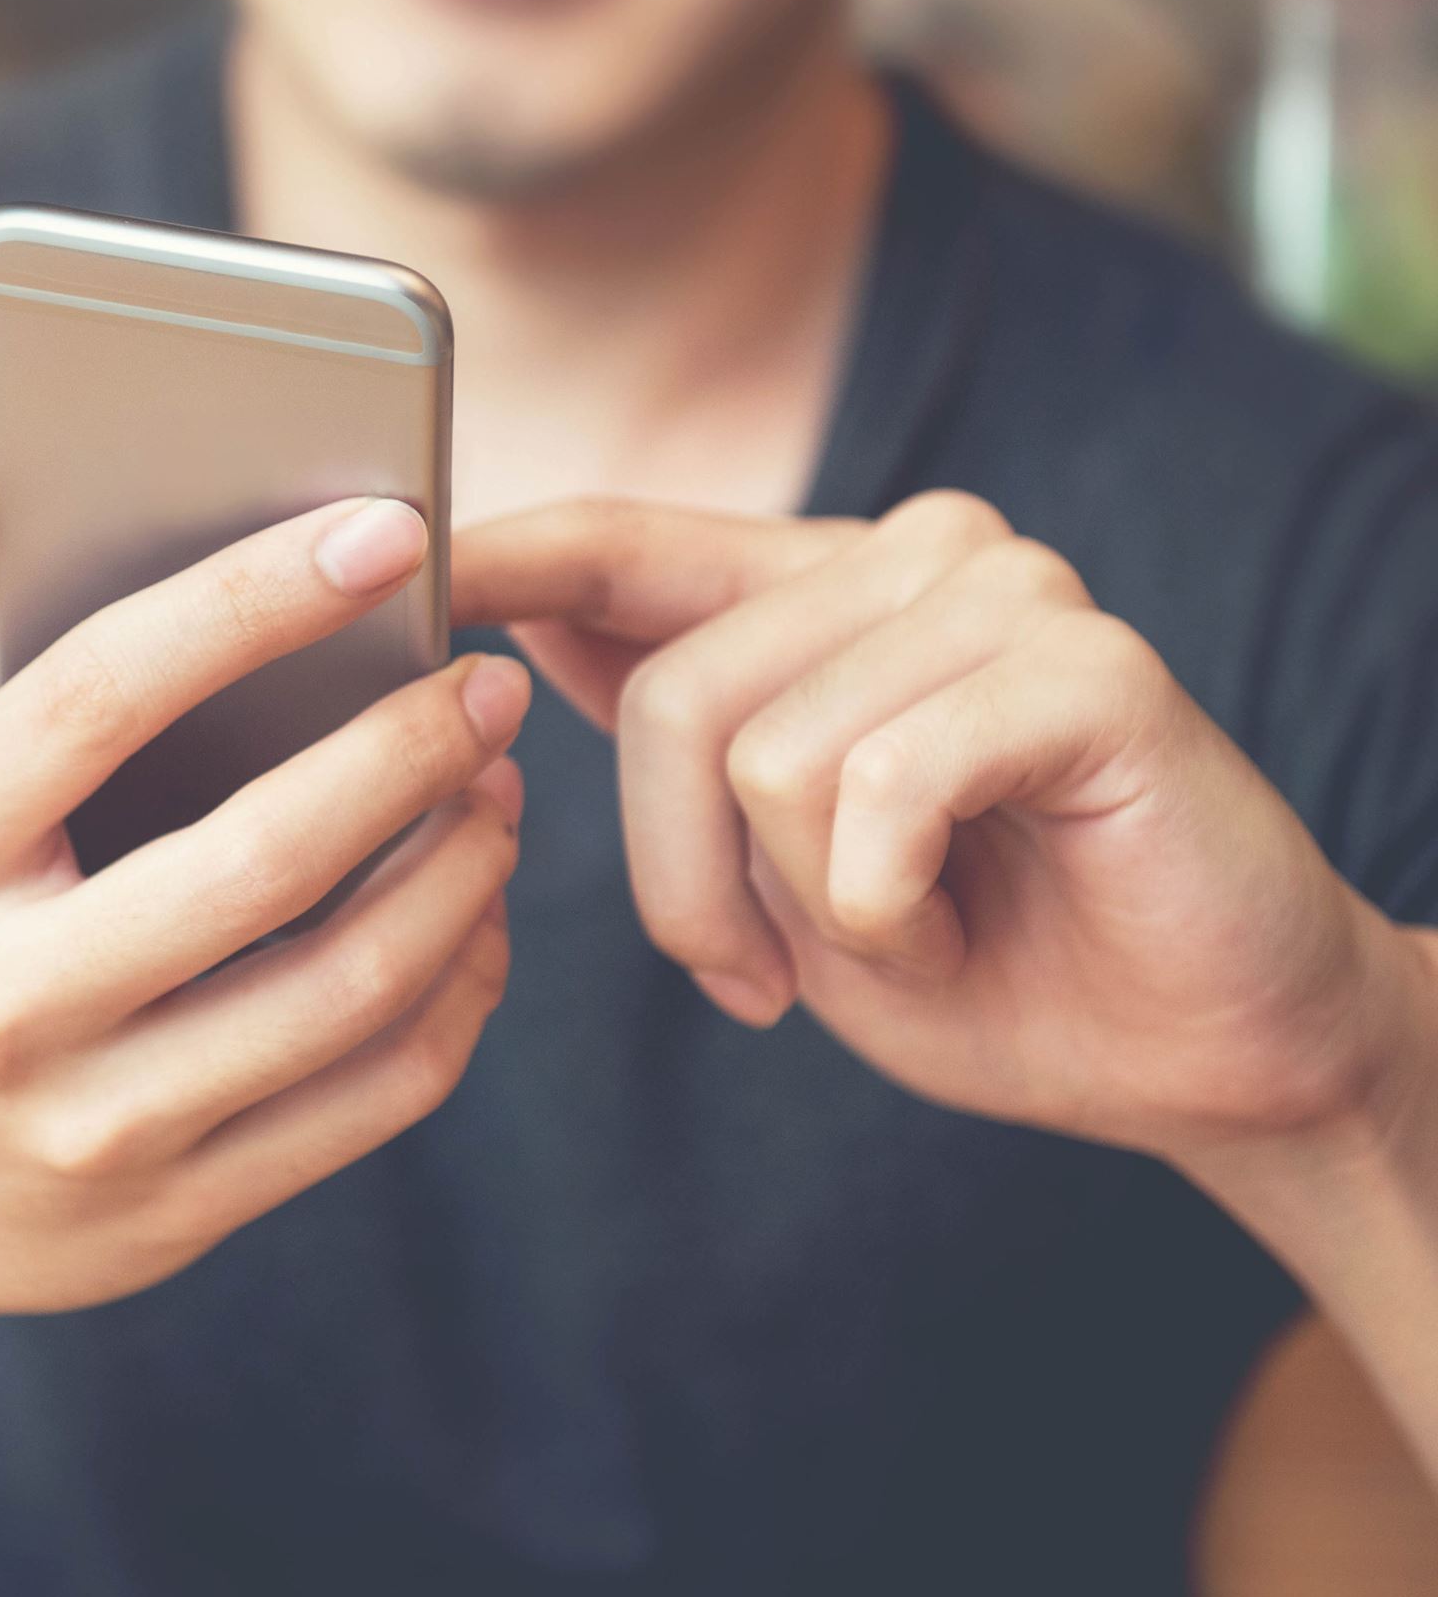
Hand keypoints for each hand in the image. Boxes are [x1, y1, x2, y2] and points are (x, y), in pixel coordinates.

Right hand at [0, 454, 528, 1344]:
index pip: (95, 701)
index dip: (248, 602)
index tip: (385, 531)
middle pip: (256, 861)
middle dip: (404, 751)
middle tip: (486, 682)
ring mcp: (96, 1124)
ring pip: (341, 992)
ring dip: (456, 874)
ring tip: (495, 786)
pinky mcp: (180, 1210)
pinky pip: (369, 1099)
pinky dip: (455, 994)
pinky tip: (473, 915)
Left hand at [453, 488, 1428, 1166]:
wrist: (1199, 1055)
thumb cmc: (975, 960)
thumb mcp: (771, 865)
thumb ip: (673, 743)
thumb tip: (516, 631)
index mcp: (818, 590)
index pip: (622, 541)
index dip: (501, 555)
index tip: (396, 566)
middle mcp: (907, 554)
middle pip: (671, 693)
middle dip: (687, 883)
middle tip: (768, 976)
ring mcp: (1004, 592)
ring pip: (763, 752)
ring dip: (812, 911)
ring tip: (909, 935)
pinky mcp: (1085, 665)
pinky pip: (877, 790)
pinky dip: (889, 912)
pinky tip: (959, 927)